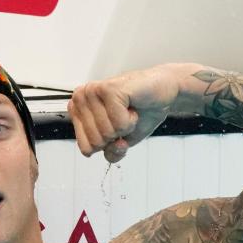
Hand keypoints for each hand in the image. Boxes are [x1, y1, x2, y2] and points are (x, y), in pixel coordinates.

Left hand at [68, 63, 196, 161]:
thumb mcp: (123, 141)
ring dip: (125, 126)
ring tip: (128, 110)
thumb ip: (112, 153)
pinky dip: (131, 120)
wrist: (164, 90)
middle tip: (124, 117)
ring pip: (106, 133)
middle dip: (117, 136)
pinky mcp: (108, 89)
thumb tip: (114, 147)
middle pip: (96, 142)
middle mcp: (81, 98)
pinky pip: (118, 124)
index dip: (107, 146)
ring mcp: (93, 91)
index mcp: (78, 110)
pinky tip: (132, 105)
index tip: (116, 129)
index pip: (85, 148)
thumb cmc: (141, 111)